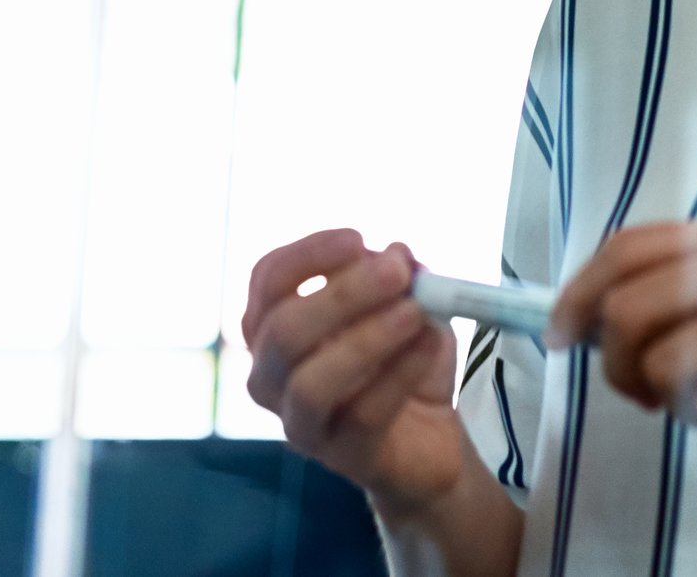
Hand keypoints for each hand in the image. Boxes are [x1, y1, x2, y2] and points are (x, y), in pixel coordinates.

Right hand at [242, 233, 488, 522]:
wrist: (429, 440)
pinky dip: (399, 372)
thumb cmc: (401, 361)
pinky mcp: (342, 457)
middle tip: (397, 272)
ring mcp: (300, 423)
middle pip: (283, 331)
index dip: (307, 255)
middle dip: (342, 295)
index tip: (357, 239)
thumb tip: (398, 253)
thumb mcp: (403, 305)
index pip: (267, 280)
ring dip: (367, 339)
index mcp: (272, 326)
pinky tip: (429, 343)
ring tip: (414, 312)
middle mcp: (270, 376)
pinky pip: (363, 414)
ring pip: (312, 383)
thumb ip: (397, 278)